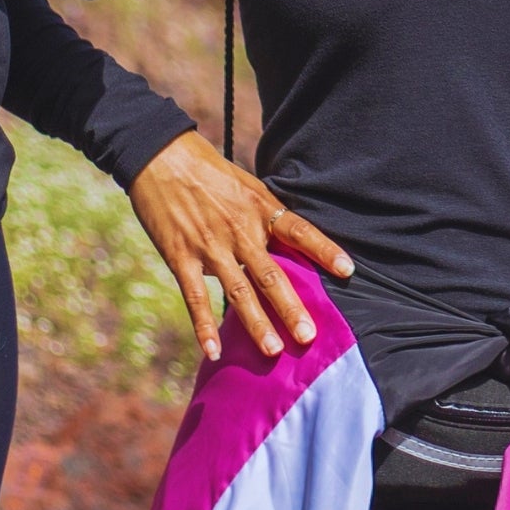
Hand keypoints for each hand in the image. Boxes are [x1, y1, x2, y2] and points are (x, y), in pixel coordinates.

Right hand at [129, 132, 353, 362]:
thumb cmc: (209, 171)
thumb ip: (266, 217)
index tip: (347, 270)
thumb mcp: (247, 186)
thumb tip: (288, 245)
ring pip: (238, 292)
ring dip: (256, 324)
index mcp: (260, 209)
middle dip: (291, 308)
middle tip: (309, 336)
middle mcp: (239, 230)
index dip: (324, 250)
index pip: (299, 231)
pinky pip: (195, 297)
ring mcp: (209, 247)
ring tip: (273, 351)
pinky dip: (204, 326)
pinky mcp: (180, 257)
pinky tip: (213, 351)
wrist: (161, 158)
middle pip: (271, 274)